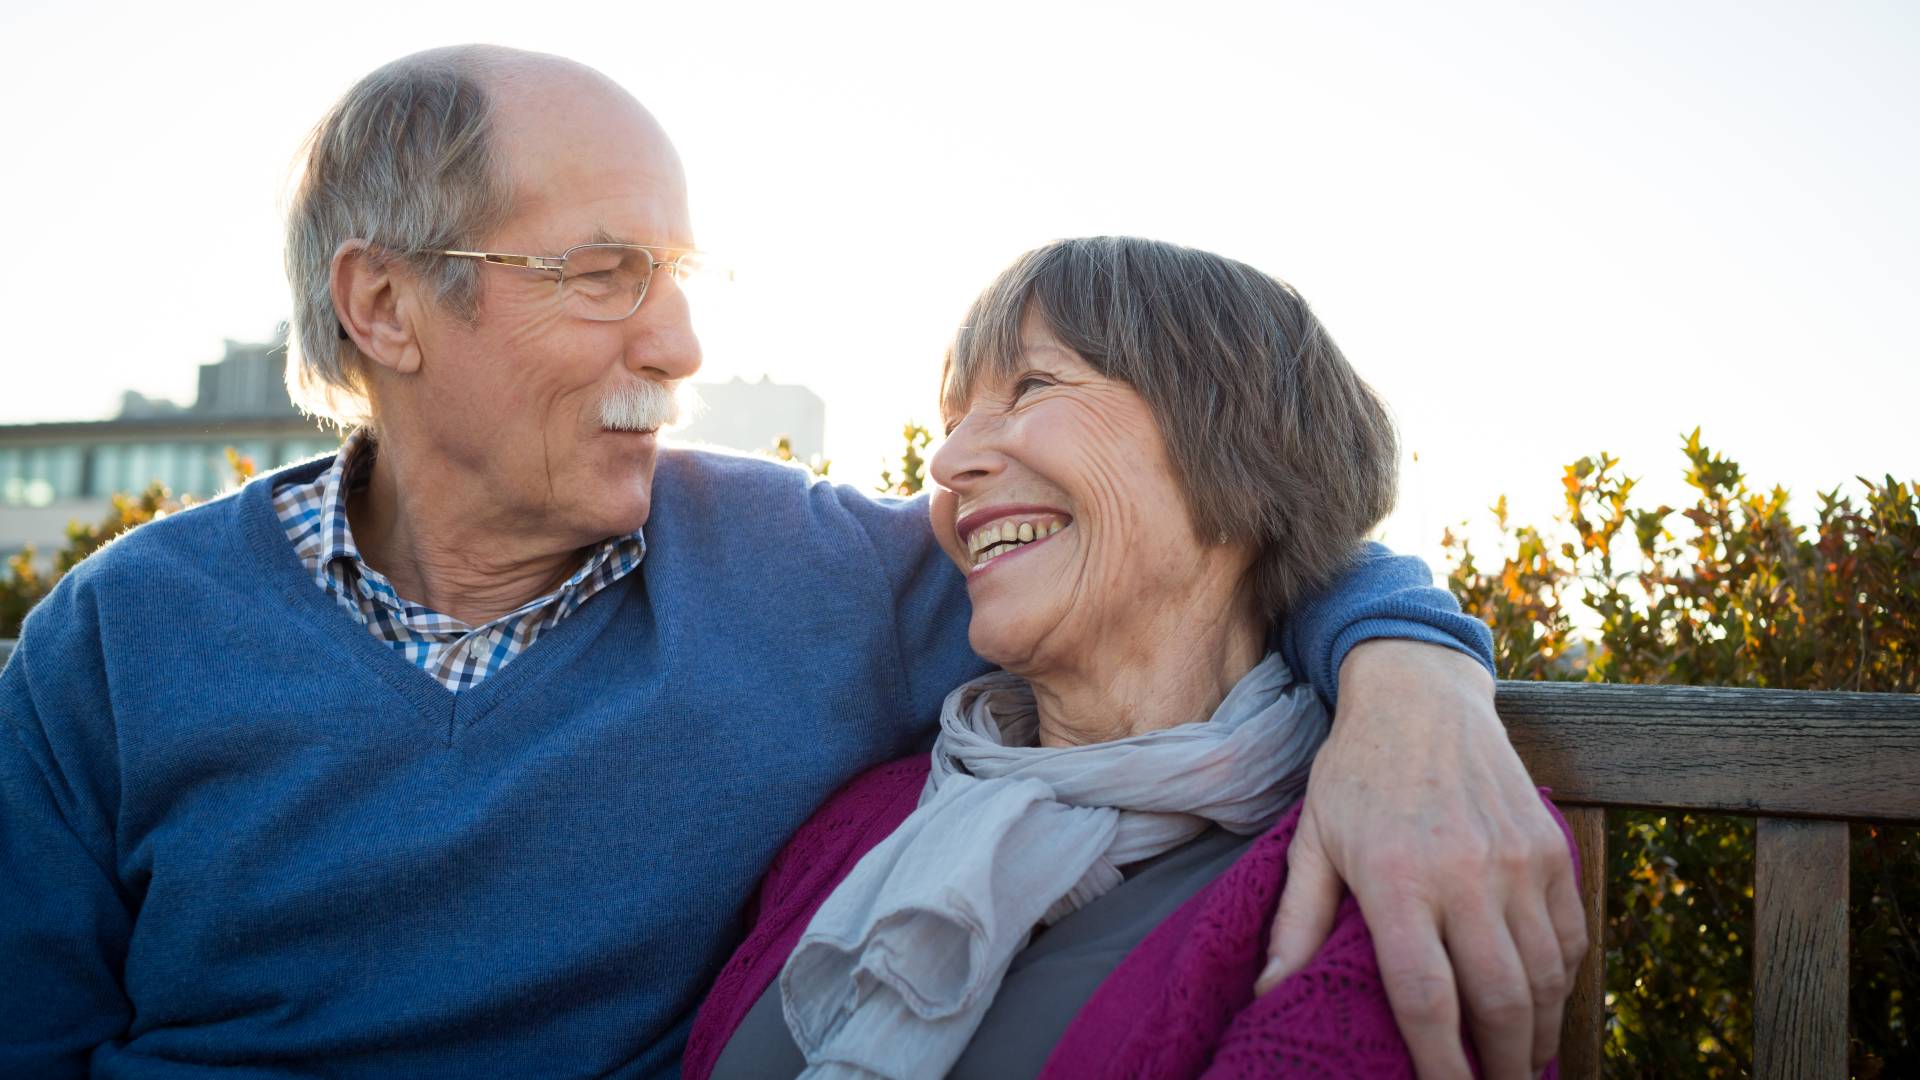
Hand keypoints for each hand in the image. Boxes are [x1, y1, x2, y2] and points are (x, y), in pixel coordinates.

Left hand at [1256, 640, 1585, 1078]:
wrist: (1421, 695)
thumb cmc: (1356, 772)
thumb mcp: (1312, 839)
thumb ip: (1298, 921)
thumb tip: (1268, 992)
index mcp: (1396, 878)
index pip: (1426, 998)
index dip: (1441, 1064)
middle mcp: (1465, 874)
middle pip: (1499, 1000)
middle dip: (1505, 1065)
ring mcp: (1517, 860)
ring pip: (1545, 975)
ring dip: (1539, 1032)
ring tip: (1523, 1063)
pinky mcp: (1550, 847)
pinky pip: (1571, 934)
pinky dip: (1562, 981)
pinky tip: (1543, 1004)